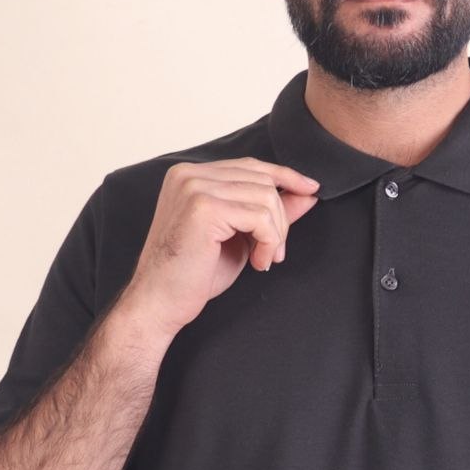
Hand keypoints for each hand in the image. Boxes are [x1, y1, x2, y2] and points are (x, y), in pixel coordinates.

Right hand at [116, 157, 321, 339]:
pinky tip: (257, 263)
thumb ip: (268, 213)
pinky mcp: (203, 207)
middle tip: (275, 254)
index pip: (250, 166)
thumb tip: (307, 194)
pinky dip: (268, 241)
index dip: (284, 176)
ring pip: (265, 197)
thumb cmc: (193, 277)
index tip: (310, 191)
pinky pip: (259, 216)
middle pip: (261, 179)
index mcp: (190, 176)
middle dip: (281, 218)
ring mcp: (194, 187)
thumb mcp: (239, 239)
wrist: (159, 304)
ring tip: (264, 260)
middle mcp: (189, 174)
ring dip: (275, 234)